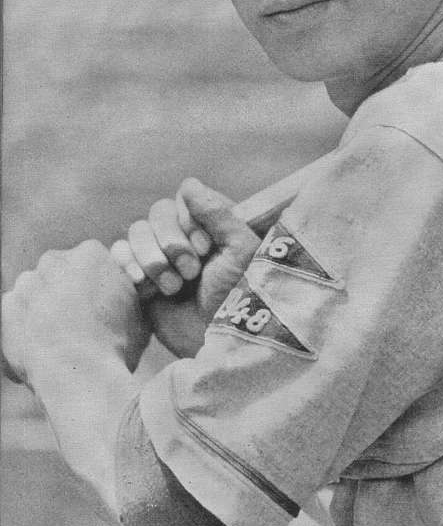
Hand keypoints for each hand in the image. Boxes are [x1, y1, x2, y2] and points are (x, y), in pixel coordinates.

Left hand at [2, 240, 147, 385]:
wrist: (80, 377)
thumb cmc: (116, 345)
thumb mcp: (141, 311)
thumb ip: (131, 290)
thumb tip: (135, 284)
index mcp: (91, 254)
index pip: (93, 262)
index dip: (100, 286)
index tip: (105, 308)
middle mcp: (54, 260)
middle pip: (62, 273)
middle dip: (69, 292)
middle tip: (83, 324)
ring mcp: (26, 284)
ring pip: (37, 291)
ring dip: (45, 308)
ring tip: (62, 340)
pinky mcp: (5, 309)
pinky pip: (16, 314)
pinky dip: (26, 328)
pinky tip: (43, 348)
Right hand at [111, 178, 259, 357]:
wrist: (217, 341)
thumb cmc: (238, 296)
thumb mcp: (240, 250)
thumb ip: (218, 213)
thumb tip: (189, 184)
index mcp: (209, 226)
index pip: (183, 198)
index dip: (189, 220)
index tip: (207, 247)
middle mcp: (183, 237)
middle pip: (157, 213)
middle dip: (171, 242)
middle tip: (191, 272)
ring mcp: (160, 258)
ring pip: (136, 232)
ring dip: (153, 258)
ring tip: (173, 287)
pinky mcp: (140, 280)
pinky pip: (118, 256)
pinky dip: (128, 265)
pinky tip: (143, 284)